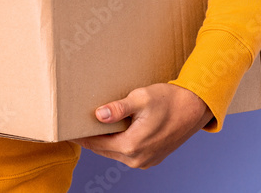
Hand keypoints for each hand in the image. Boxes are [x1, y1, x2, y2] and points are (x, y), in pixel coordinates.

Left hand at [71, 83, 213, 168]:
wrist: (195, 108)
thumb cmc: (168, 100)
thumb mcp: (141, 98)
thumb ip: (118, 108)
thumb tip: (99, 115)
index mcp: (132, 146)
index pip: (95, 143)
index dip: (79, 135)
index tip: (65, 128)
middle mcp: (137, 159)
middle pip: (102, 149)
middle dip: (88, 138)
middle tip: (73, 125)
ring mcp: (145, 161)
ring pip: (114, 152)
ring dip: (102, 140)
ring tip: (89, 125)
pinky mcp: (151, 158)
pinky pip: (126, 152)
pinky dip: (116, 143)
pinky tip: (111, 129)